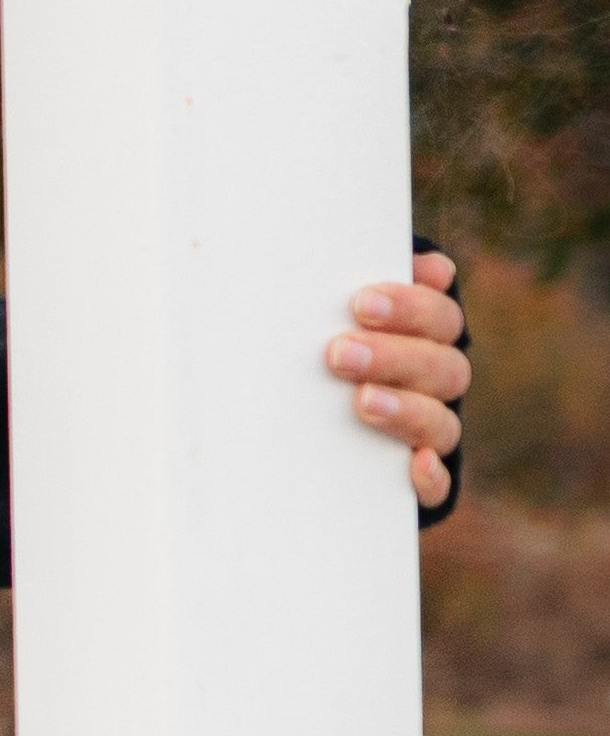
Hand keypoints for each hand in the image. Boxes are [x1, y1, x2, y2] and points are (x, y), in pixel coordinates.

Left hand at [327, 251, 467, 508]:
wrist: (293, 441)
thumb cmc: (309, 354)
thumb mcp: (312, 320)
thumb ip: (325, 289)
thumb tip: (328, 251)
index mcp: (421, 338)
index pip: (437, 315)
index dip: (410, 305)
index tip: (361, 302)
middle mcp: (433, 383)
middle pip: (441, 364)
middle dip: (393, 355)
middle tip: (338, 353)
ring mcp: (429, 433)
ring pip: (441, 420)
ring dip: (406, 409)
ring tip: (362, 402)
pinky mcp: (417, 482)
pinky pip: (439, 484)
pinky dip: (431, 476)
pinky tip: (413, 464)